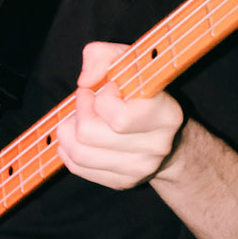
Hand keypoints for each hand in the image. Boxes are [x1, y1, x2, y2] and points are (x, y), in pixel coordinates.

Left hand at [56, 41, 186, 190]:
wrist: (168, 135)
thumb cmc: (143, 93)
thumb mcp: (130, 62)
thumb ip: (103, 56)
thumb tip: (85, 80)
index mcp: (166, 116)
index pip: (118, 118)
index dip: (101, 98)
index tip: (106, 87)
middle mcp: (156, 147)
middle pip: (88, 134)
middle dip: (79, 111)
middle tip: (88, 100)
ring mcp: (140, 169)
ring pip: (78, 152)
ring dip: (69, 130)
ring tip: (82, 117)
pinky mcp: (123, 182)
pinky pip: (77, 167)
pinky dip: (69, 148)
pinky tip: (79, 135)